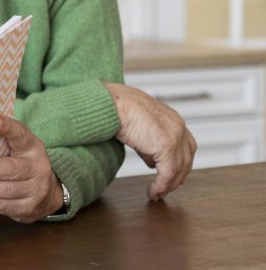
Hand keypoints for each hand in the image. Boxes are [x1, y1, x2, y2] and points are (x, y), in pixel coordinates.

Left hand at [0, 114, 62, 222]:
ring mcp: (35, 191)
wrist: (49, 194)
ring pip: (3, 192)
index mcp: (32, 147)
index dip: (6, 127)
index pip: (20, 134)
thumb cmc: (24, 162)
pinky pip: (2, 206)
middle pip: (8, 170)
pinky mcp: (28, 209)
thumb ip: (4, 133)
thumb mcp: (19, 144)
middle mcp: (37, 168)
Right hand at [104, 82, 196, 200]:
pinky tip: (152, 193)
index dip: (179, 160)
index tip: (171, 173)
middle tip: (167, 186)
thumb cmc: (115, 107)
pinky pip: (168, 174)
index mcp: (171, 117)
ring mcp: (175, 136)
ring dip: (169, 184)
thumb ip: (148, 139)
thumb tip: (150, 159)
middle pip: (187, 157)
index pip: (184, 144)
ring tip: (158, 193)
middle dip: (178, 174)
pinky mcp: (167, 146)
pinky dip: (161, 186)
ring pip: (180, 168)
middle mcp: (178, 125)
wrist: (110, 103)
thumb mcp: (137, 123)